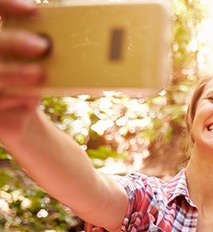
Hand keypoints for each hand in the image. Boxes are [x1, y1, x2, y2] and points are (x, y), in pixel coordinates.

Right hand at [0, 0, 47, 139]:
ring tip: (40, 73)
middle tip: (42, 45)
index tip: (33, 10)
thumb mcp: (43, 63)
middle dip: (13, 41)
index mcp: (1, 38)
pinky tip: (31, 96)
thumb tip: (83, 39)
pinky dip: (13, 97)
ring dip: (15, 70)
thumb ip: (51, 48)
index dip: (7, 5)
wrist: (21, 118)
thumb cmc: (33, 81)